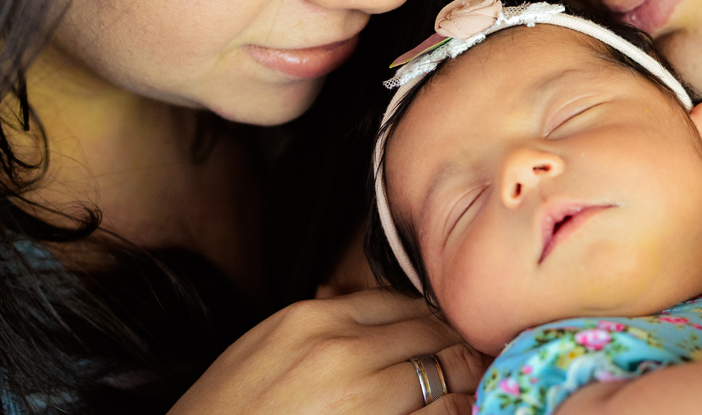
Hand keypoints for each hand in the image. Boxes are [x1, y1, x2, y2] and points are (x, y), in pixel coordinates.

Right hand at [169, 288, 486, 414]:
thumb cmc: (223, 414)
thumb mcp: (260, 350)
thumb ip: (311, 322)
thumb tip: (343, 299)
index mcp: (311, 321)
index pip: (397, 301)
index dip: (430, 317)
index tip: (447, 331)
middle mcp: (341, 352)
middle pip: (429, 332)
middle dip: (457, 345)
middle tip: (478, 355)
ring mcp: (361, 400)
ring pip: (445, 373)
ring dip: (466, 379)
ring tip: (478, 385)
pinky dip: (457, 410)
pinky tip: (465, 410)